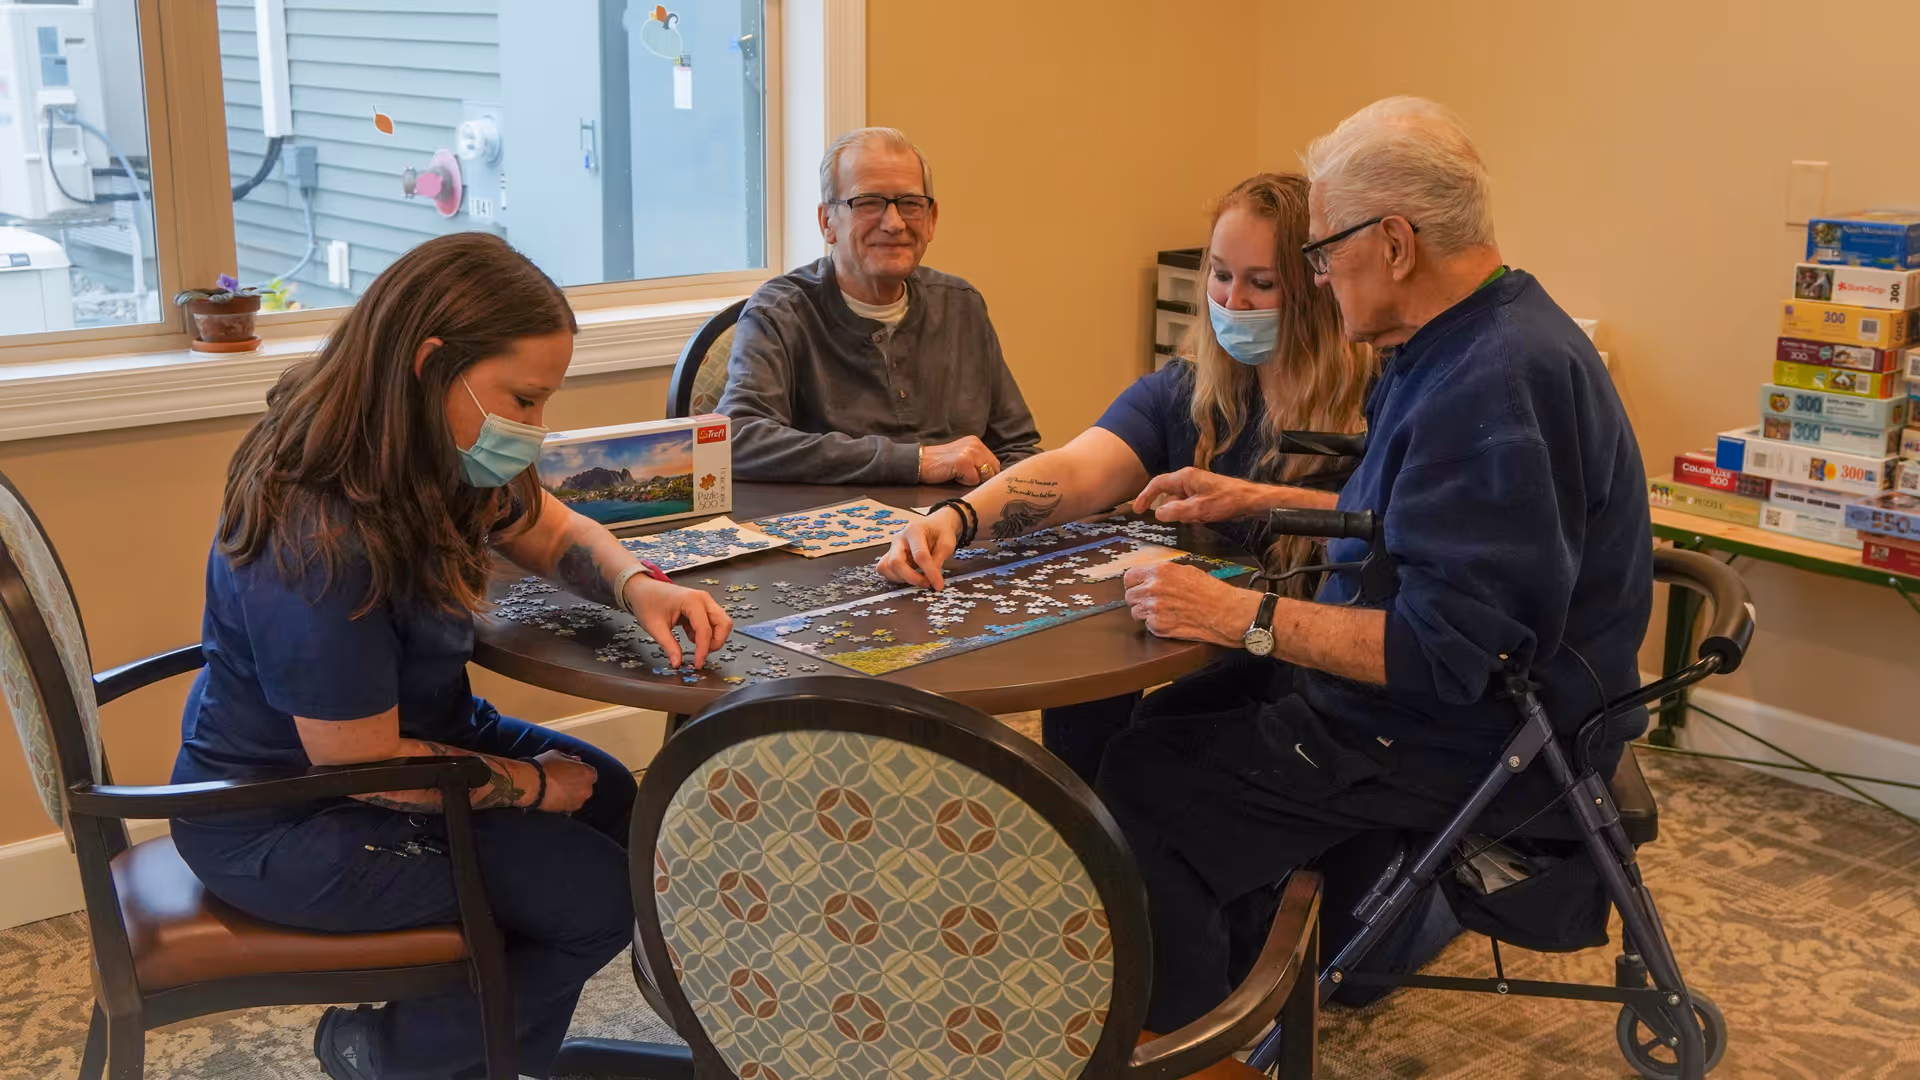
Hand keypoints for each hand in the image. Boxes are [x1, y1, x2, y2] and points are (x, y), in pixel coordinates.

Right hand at [532, 750, 595, 812]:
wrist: (532, 784)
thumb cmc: (545, 766)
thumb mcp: (558, 755)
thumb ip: (570, 758)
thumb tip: (576, 760)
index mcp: (588, 773)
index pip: (590, 773)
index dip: (580, 771)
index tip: (571, 771)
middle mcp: (587, 789)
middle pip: (585, 786)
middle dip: (577, 783)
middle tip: (563, 781)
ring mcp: (578, 802)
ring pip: (578, 797)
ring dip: (571, 794)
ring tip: (557, 790)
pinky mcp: (568, 811)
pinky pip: (569, 805)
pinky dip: (564, 802)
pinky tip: (555, 797)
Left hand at [627, 576, 733, 667]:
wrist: (643, 589)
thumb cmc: (647, 602)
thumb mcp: (655, 627)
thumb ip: (669, 645)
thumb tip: (677, 663)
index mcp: (692, 601)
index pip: (705, 630)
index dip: (703, 650)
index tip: (697, 664)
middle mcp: (703, 599)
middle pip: (723, 624)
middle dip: (716, 642)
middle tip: (702, 655)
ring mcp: (705, 602)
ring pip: (722, 623)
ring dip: (714, 638)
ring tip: (697, 647)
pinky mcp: (703, 607)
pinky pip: (714, 622)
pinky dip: (707, 634)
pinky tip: (691, 637)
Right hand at [878, 505, 960, 589]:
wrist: (935, 524)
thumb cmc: (941, 531)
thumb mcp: (947, 543)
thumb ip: (939, 560)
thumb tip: (932, 579)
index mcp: (914, 530)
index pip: (919, 555)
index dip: (929, 572)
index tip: (938, 585)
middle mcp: (899, 538)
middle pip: (896, 562)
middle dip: (911, 577)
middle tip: (927, 583)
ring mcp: (892, 546)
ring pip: (887, 567)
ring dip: (902, 578)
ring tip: (919, 579)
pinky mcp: (890, 555)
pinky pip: (885, 569)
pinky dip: (896, 577)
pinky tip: (910, 577)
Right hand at [919, 436, 1000, 484]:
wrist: (919, 462)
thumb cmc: (940, 464)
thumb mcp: (962, 456)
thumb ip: (978, 461)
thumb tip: (993, 475)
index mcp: (976, 442)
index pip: (995, 463)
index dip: (986, 474)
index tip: (971, 475)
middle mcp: (975, 444)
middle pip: (993, 469)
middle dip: (981, 478)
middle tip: (963, 475)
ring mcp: (970, 452)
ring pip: (984, 475)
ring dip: (972, 479)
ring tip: (957, 473)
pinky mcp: (963, 461)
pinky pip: (973, 480)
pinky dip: (963, 482)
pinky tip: (952, 474)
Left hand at [1122, 562, 1261, 646]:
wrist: (1224, 612)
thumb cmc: (1210, 591)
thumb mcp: (1186, 571)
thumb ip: (1163, 573)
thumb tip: (1150, 576)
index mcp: (1159, 572)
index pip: (1130, 577)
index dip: (1134, 583)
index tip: (1138, 587)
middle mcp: (1153, 589)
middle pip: (1130, 596)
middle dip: (1139, 599)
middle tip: (1151, 602)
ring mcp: (1153, 609)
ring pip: (1135, 612)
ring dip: (1145, 613)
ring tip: (1163, 612)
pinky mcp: (1158, 626)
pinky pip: (1147, 625)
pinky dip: (1155, 625)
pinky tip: (1170, 620)